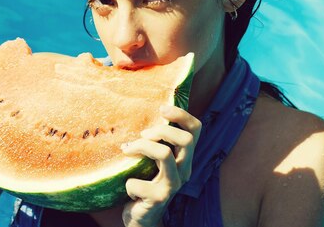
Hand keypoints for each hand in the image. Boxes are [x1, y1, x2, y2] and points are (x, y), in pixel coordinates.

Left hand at [120, 105, 201, 226]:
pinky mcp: (159, 199)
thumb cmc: (145, 181)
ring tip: (128, 150)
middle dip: (161, 130)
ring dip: (142, 147)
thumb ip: (155, 141)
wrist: (142, 217)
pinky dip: (129, 182)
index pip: (196, 129)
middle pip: (186, 140)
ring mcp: (173, 186)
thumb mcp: (153, 159)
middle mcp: (184, 170)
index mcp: (184, 157)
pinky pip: (138, 182)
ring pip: (165, 154)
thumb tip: (139, 113)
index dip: (181, 114)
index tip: (161, 108)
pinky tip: (129, 188)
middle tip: (143, 135)